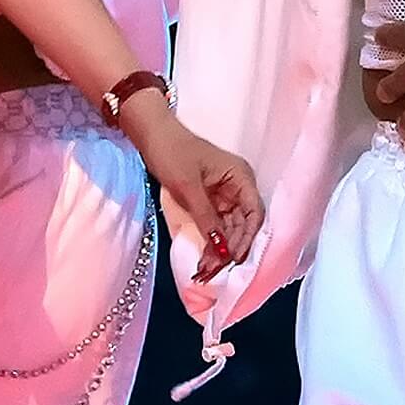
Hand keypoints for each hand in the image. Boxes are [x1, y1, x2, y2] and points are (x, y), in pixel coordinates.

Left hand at [123, 99, 262, 281]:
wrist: (149, 133)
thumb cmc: (170, 150)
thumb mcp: (187, 186)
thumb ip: (207, 218)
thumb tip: (222, 250)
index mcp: (241, 177)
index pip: (255, 214)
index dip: (247, 239)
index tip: (234, 259)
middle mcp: (238, 187)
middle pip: (243, 225)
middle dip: (230, 249)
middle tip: (213, 271)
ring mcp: (224, 195)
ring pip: (229, 229)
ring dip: (220, 250)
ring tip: (206, 271)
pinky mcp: (210, 201)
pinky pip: (216, 225)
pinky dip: (211, 241)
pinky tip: (205, 258)